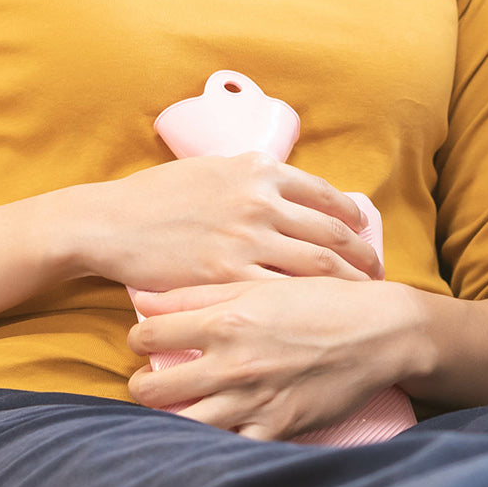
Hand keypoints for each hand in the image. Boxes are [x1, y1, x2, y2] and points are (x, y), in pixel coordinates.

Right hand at [77, 151, 383, 293]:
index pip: (325, 195)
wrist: (109, 223)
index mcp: (259, 170)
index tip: (364, 232)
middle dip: (363, 256)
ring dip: (348, 283)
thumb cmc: (156, 197)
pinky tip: (320, 316)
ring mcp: (246, 238)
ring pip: (318, 264)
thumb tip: (288, 187)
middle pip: (332, 233)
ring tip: (362, 298)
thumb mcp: (211, 169)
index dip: (353, 218)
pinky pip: (284, 292)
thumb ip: (252, 178)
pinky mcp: (228, 275)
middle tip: (378, 273)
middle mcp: (260, 200)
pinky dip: (310, 304)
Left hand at [125, 277, 423, 440]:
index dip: (137, 340)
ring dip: (168, 419)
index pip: (148, 335)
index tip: (143, 343)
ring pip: (182, 425)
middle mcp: (233, 362)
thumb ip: (200, 293)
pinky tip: (208, 436)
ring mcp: (253, 400)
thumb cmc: (320, 301)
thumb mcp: (261, 284)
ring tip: (172, 411)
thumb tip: (145, 300)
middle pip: (154, 388)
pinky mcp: (277, 429)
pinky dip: (211, 447)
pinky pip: (228, 449)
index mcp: (226, 319)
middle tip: (149, 383)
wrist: (380, 332)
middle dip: (142, 387)